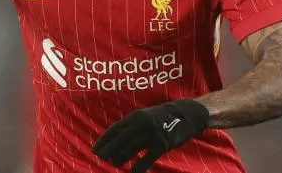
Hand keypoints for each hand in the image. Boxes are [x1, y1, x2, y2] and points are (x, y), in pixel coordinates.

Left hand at [92, 98, 209, 172]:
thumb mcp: (144, 116)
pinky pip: (147, 159)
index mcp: (135, 116)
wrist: (187, 114)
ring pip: (131, 149)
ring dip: (120, 159)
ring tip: (115, 164)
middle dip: (108, 150)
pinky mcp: (163, 144)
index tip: (95, 149)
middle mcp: (141, 123)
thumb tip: (114, 140)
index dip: (103, 140)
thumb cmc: (162, 118)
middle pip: (120, 140)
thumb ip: (131, 126)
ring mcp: (152, 133)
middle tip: (101, 158)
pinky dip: (138, 167)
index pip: (114, 129)